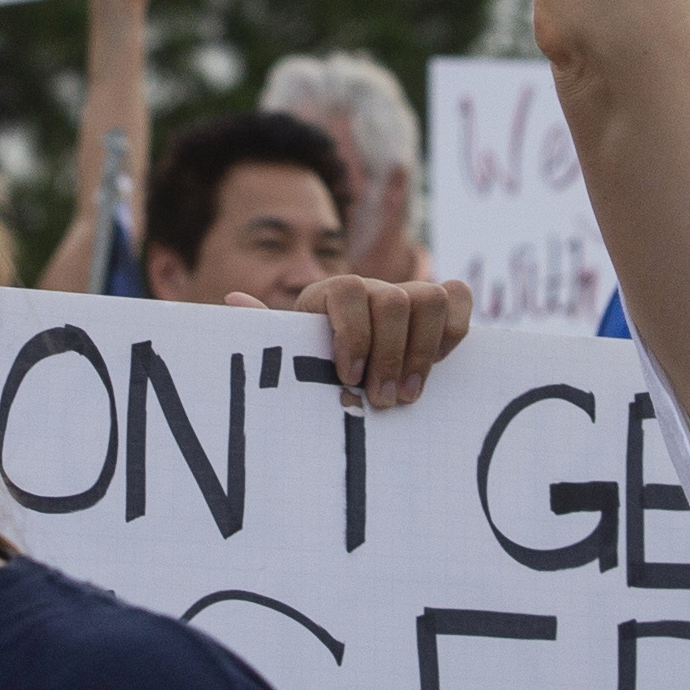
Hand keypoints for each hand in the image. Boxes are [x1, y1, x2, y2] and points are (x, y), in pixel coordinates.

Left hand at [248, 271, 472, 408]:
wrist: (349, 369)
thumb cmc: (314, 366)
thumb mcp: (291, 352)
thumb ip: (266, 328)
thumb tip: (232, 299)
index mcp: (332, 293)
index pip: (349, 291)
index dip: (354, 333)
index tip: (348, 378)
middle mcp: (374, 287)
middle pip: (394, 300)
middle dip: (390, 356)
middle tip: (382, 401)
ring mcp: (409, 294)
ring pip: (430, 297)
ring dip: (423, 351)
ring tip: (408, 394)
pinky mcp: (440, 307)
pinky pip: (457, 298)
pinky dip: (453, 330)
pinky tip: (435, 365)